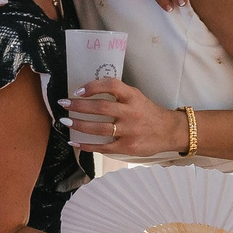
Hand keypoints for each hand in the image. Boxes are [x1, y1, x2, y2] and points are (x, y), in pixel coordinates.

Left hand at [65, 78, 185, 156]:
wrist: (169, 131)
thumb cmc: (148, 112)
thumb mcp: (137, 97)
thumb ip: (118, 94)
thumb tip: (90, 91)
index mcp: (133, 96)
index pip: (111, 86)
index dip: (93, 86)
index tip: (78, 90)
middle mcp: (131, 112)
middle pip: (101, 107)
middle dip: (79, 105)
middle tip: (63, 104)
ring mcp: (130, 131)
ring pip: (99, 128)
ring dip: (79, 124)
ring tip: (65, 121)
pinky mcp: (128, 147)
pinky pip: (103, 146)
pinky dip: (87, 145)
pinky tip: (74, 141)